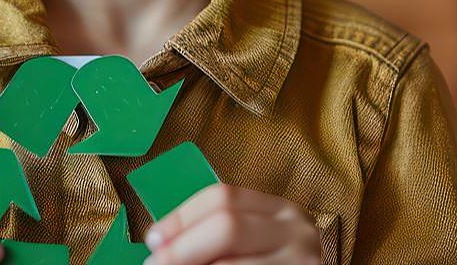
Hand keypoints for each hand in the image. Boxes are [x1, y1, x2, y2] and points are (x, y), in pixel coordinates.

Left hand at [142, 184, 321, 264]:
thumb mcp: (253, 244)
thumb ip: (217, 237)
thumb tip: (160, 244)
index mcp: (281, 211)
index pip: (223, 197)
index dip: (181, 217)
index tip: (152, 239)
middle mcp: (298, 230)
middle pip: (227, 225)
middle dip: (182, 248)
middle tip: (154, 264)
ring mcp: (304, 261)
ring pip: (230, 263)